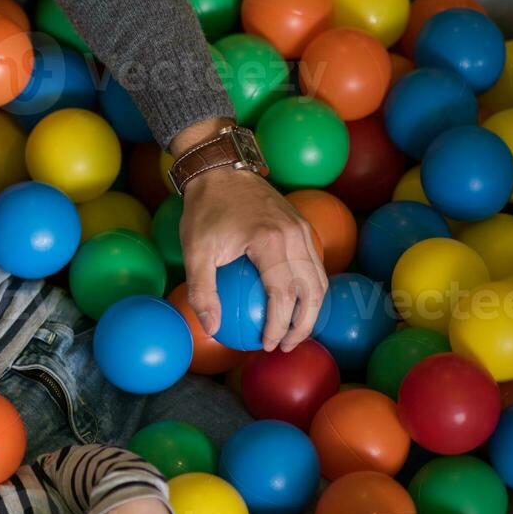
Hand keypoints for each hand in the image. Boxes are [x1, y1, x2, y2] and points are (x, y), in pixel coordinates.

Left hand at [180, 165, 326, 351]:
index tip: (265, 344)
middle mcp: (294, 236)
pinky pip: (313, 263)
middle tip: (285, 345)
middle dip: (303, 325)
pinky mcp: (302, 225)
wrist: (220, 168)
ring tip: (292, 330)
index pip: (283, 296)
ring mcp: (302, 229)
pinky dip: (308, 287)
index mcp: (270, 243)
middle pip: (311, 292)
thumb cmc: (204, 210)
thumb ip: (202, 291)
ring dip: (311, 309)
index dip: (278, 326)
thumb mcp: (194, 251)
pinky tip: (290, 302)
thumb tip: (212, 329)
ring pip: (318, 279)